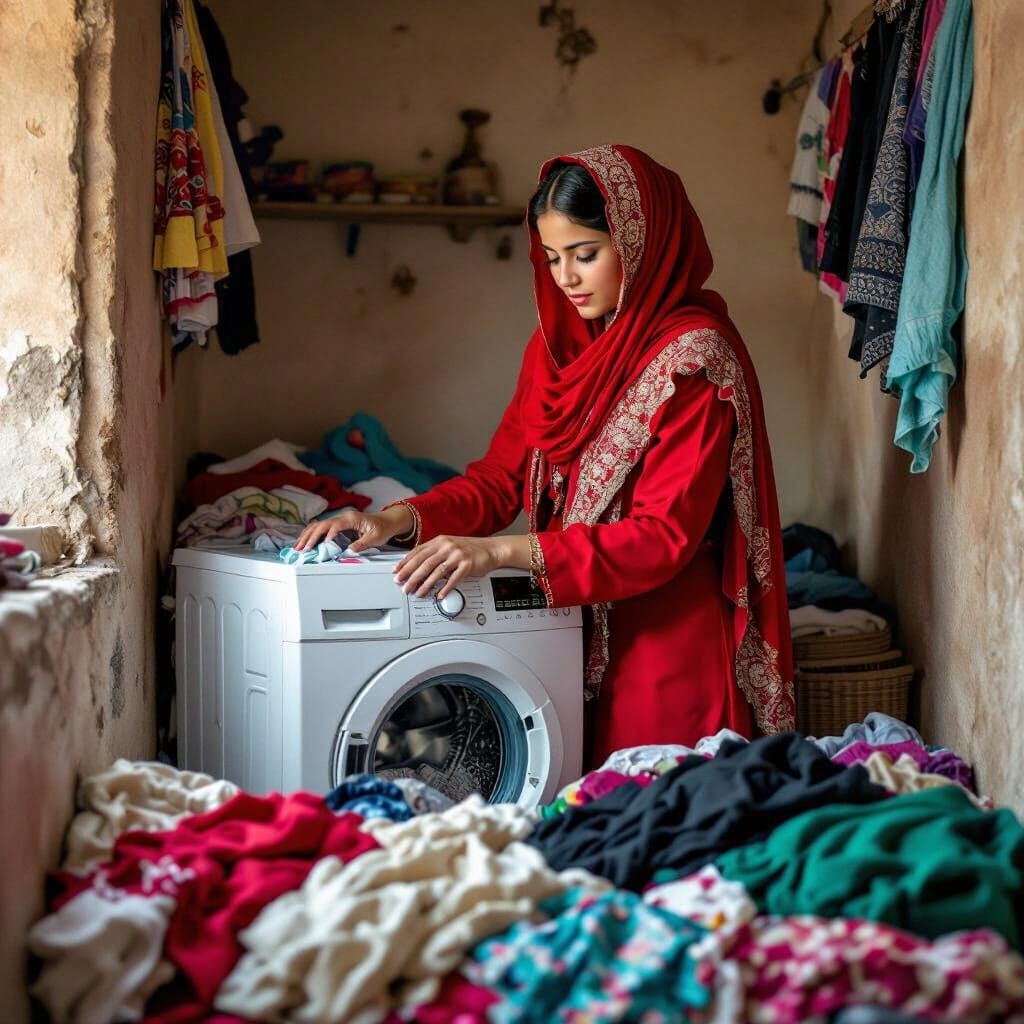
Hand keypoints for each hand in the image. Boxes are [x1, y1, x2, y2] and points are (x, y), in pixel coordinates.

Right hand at [293, 505, 411, 552]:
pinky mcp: (339, 525)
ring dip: (308, 536)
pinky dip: (312, 534)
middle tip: (302, 549)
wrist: (387, 521)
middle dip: (311, 537)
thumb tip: (349, 551)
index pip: (335, 525)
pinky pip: (323, 528)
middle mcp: (343, 517)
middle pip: (322, 525)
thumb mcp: (375, 538)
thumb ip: (362, 544)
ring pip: (319, 526)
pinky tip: (305, 541)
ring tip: (298, 546)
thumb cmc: (382, 528)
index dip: (328, 535)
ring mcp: (340, 520)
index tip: (323, 545)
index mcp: (352, 519)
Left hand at [393, 535, 503, 598]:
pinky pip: (453, 579)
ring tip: (418, 593)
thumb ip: (434, 553)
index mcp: (440, 541)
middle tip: (403, 586)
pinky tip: (438, 595)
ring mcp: (457, 555)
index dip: (405, 562)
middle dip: (411, 576)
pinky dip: (445, 588)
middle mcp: (447, 546)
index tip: (396, 572)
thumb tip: (417, 565)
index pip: (418, 552)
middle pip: (424, 563)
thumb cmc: (470, 549)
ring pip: (436, 571)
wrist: (491, 549)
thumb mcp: (449, 545)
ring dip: (425, 584)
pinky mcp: (467, 565)